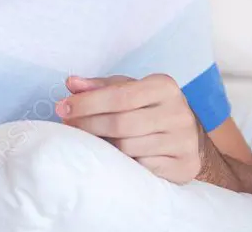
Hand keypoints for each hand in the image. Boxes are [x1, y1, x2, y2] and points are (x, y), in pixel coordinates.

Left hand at [56, 74, 202, 183]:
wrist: (189, 135)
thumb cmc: (149, 107)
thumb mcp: (128, 89)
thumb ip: (99, 86)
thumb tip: (71, 83)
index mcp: (164, 87)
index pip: (119, 95)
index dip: (87, 103)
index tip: (63, 108)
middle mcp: (178, 112)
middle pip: (121, 124)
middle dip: (88, 125)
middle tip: (68, 126)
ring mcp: (184, 141)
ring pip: (129, 147)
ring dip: (103, 145)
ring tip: (89, 140)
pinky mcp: (185, 166)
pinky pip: (143, 167)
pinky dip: (123, 162)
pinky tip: (112, 156)